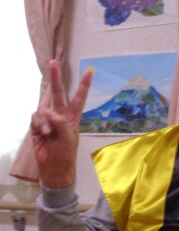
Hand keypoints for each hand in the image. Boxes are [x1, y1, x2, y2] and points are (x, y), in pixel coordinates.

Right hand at [31, 60, 92, 187]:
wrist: (54, 168)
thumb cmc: (66, 154)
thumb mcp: (69, 138)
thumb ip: (62, 123)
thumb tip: (49, 113)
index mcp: (73, 118)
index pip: (79, 98)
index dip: (84, 85)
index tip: (90, 71)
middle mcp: (60, 115)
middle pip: (58, 94)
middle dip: (55, 78)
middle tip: (53, 62)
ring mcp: (48, 120)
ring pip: (43, 108)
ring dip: (45, 120)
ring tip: (49, 133)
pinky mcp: (37, 125)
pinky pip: (36, 117)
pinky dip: (39, 124)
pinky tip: (43, 133)